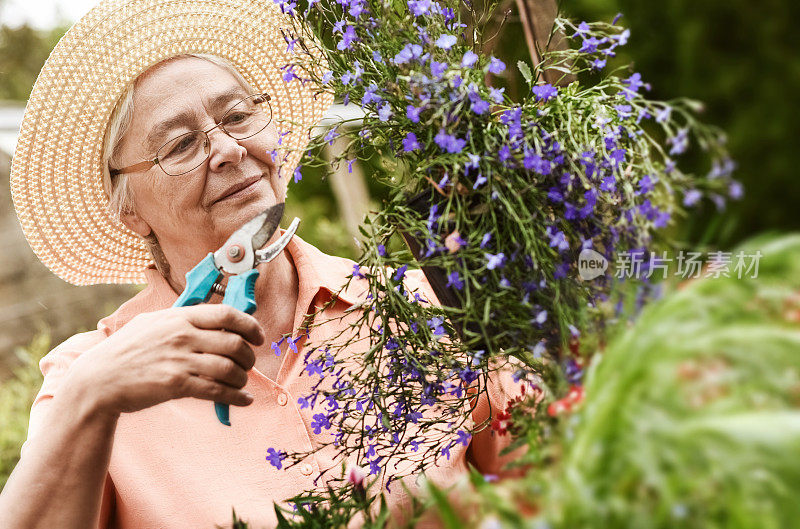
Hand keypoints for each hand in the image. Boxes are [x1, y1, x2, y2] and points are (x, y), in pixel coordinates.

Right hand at [64, 304, 264, 416]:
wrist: (98, 380)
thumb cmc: (126, 350)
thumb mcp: (151, 322)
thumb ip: (182, 318)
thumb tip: (213, 318)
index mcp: (179, 317)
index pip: (227, 314)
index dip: (250, 325)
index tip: (258, 336)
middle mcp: (182, 336)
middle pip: (234, 343)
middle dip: (249, 356)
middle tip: (248, 363)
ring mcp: (180, 360)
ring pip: (229, 369)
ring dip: (242, 378)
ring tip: (241, 383)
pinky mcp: (176, 385)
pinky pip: (217, 391)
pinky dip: (236, 397)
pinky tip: (243, 400)